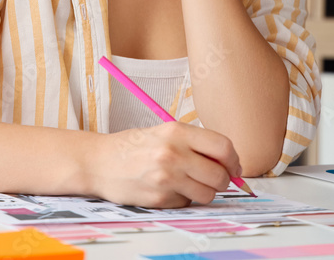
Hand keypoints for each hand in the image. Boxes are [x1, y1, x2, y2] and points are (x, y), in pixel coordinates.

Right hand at [87, 122, 240, 208]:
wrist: (99, 162)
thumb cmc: (132, 146)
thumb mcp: (164, 133)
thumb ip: (195, 144)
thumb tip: (229, 163)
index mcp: (177, 131)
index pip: (223, 147)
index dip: (234, 160)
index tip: (234, 167)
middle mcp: (173, 153)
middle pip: (220, 175)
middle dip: (223, 180)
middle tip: (215, 179)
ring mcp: (166, 177)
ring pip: (207, 193)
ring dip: (203, 191)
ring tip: (187, 183)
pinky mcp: (159, 198)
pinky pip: (187, 203)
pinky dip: (182, 198)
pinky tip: (167, 188)